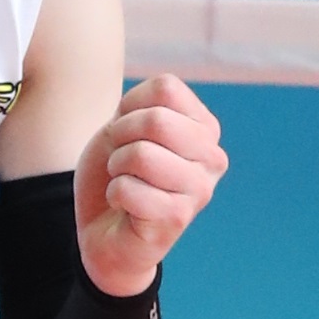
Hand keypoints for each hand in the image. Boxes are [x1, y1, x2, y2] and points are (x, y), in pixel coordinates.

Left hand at [74, 74, 226, 296]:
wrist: (105, 230)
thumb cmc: (118, 172)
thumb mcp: (124, 125)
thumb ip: (145, 103)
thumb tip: (164, 88)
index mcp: (205, 128)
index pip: (166, 88)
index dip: (129, 107)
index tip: (127, 133)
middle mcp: (213, 157)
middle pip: (156, 120)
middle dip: (120, 136)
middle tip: (120, 160)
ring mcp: (200, 189)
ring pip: (141, 154)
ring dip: (116, 167)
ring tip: (126, 182)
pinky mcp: (178, 217)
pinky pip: (128, 188)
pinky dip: (114, 194)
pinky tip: (126, 207)